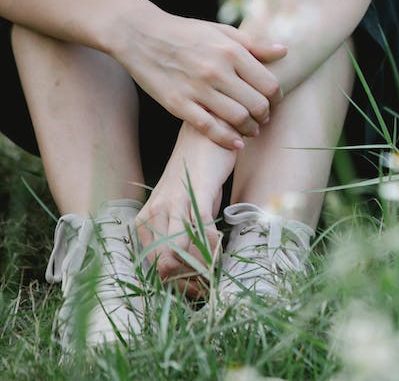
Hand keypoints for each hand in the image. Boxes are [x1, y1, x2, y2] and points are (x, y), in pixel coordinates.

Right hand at [112, 12, 286, 148]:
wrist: (139, 34)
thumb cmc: (185, 32)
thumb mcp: (221, 31)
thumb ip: (254, 44)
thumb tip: (284, 51)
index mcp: (231, 51)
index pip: (269, 84)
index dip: (277, 98)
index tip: (274, 102)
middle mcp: (217, 71)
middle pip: (257, 104)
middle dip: (265, 115)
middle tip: (264, 118)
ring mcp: (197, 89)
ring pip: (237, 119)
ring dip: (250, 129)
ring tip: (252, 129)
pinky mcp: (178, 104)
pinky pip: (210, 128)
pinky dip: (227, 139)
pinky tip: (236, 143)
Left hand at [136, 127, 236, 297]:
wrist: (206, 138)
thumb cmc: (198, 177)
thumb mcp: (186, 210)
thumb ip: (185, 237)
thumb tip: (195, 269)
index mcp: (146, 222)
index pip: (153, 268)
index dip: (174, 286)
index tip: (195, 292)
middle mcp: (153, 215)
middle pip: (165, 267)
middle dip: (187, 284)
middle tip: (206, 288)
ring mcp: (172, 205)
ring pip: (181, 253)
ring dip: (201, 270)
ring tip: (214, 276)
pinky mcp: (195, 195)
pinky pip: (203, 232)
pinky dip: (213, 248)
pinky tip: (221, 252)